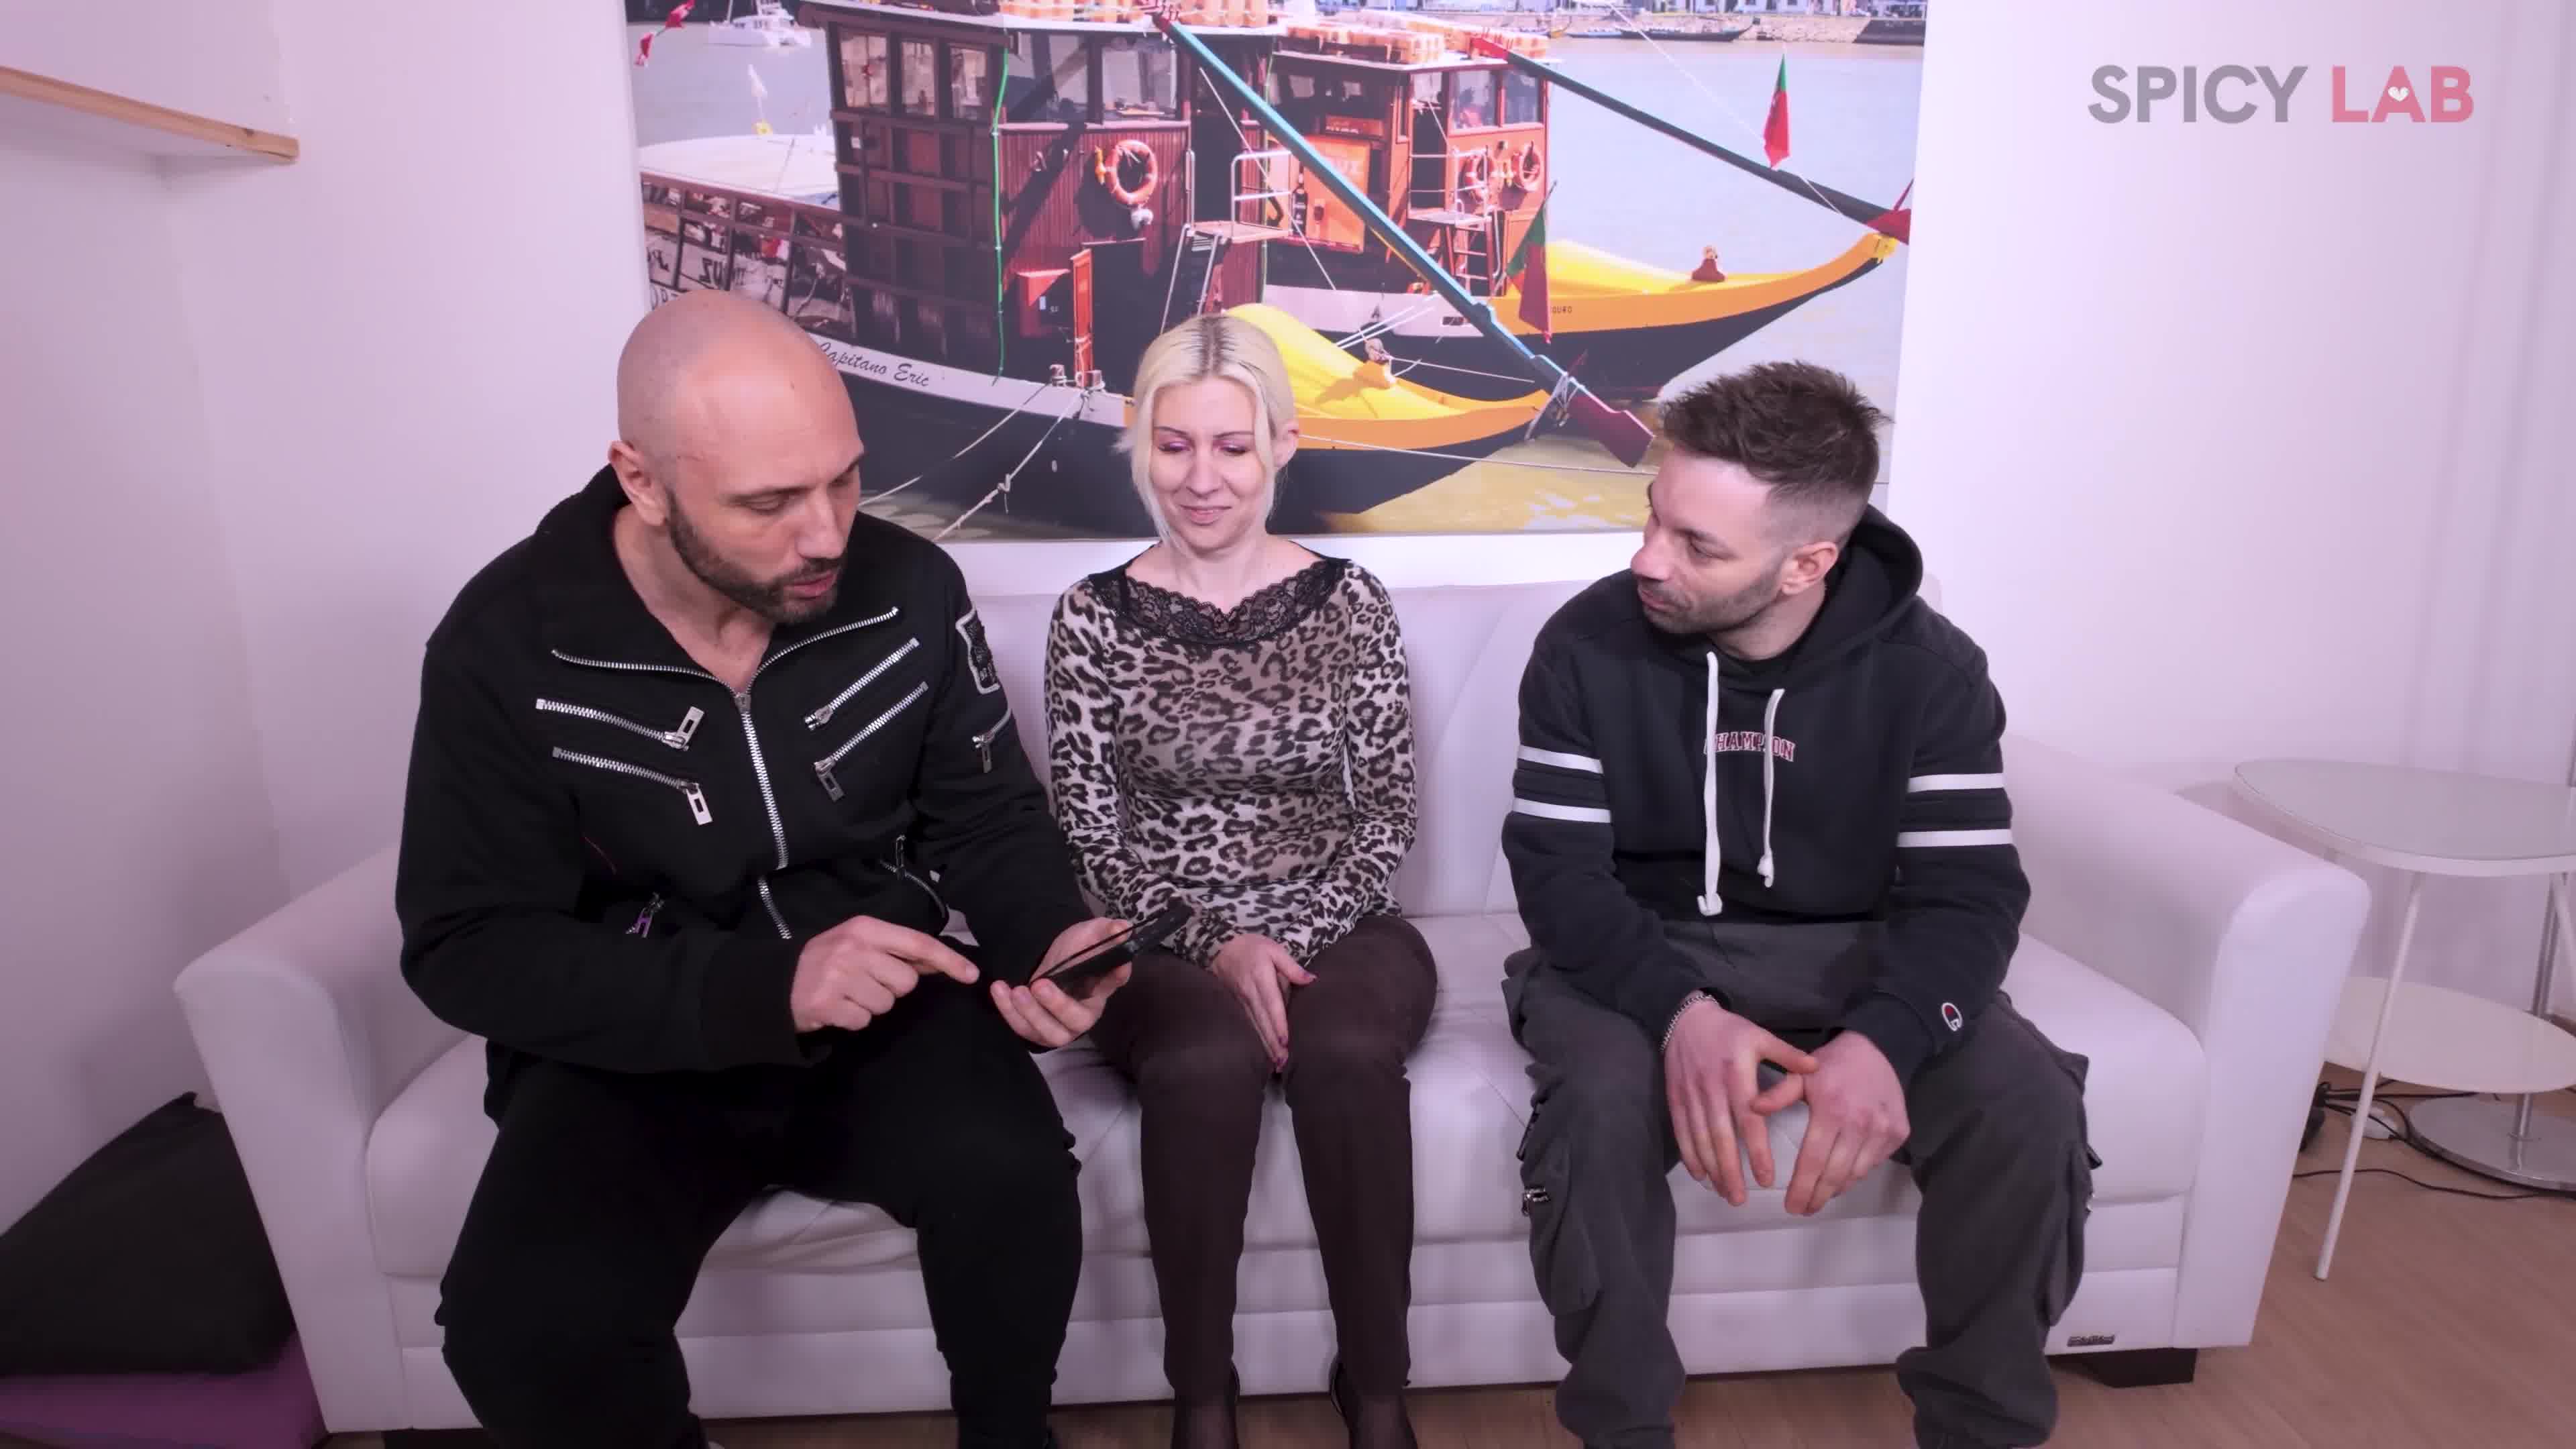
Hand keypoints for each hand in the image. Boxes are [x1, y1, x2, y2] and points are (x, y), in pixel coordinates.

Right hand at [790, 916, 979, 1032]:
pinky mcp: (828, 1004)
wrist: (777, 982)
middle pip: (907, 982)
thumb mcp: (860, 942)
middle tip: (865, 982)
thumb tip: (938, 961)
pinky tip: (838, 1007)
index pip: (919, 944)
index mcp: (866, 928)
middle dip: (892, 988)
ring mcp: (840, 976)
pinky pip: (864, 1020)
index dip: (949, 960)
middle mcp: (855, 949)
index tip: (972, 975)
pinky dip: (854, 1020)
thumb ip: (897, 950)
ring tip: (848, 994)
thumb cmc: (827, 959)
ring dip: (872, 1005)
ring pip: (886, 1004)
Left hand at [991, 918, 1131, 1048]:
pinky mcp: (1036, 1030)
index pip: (1114, 982)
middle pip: (1077, 1021)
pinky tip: (999, 989)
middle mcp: (1084, 1014)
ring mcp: (1059, 1027)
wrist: (1047, 962)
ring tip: (1017, 990)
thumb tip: (1121, 928)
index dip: (1116, 976)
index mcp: (1101, 989)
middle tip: (1040, 985)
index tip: (1118, 964)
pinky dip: (1008, 1011)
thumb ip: (1105, 931)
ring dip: (1031, 1013)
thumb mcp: (1088, 935)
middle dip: (1058, 1006)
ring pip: (1049, 1032)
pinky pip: (1022, 1028)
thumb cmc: (1073, 952)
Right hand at [1209, 933, 1314, 1071]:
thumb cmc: (1251, 947)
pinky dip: (1257, 1040)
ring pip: (1255, 1027)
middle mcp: (1250, 994)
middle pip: (1263, 1022)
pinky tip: (1264, 1052)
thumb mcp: (1273, 949)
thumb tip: (1310, 980)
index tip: (1285, 1041)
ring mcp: (1242, 1002)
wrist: (1220, 947)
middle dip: (1272, 1043)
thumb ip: (1291, 966)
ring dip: (1265, 1046)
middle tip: (1283, 1061)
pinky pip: (1249, 1025)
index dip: (1278, 1024)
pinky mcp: (1238, 1006)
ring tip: (1276, 1064)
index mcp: (1260, 978)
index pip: (1271, 1005)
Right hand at [1662, 998, 1818, 1205]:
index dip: (1755, 1152)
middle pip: (1721, 1138)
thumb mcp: (1760, 1036)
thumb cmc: (1729, 1030)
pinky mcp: (1676, 1099)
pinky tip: (1700, 1174)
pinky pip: (1682, 1132)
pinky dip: (1690, 1155)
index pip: (1748, 1121)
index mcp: (1737, 1076)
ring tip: (1723, 1192)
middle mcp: (1712, 1089)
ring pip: (1701, 1139)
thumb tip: (1816, 1068)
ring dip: (1711, 1169)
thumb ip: (1787, 1054)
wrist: (1685, 1018)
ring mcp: (1691, 1096)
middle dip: (1730, 1171)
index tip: (1765, 1179)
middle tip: (1740, 1201)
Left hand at [1769, 1031, 1908, 1216]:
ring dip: (1836, 1189)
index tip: (1790, 1206)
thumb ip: (1778, 1094)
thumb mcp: (1801, 1074)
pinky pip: (1873, 1163)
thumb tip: (1752, 1108)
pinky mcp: (1898, 1134)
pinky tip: (1842, 1176)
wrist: (1878, 1049)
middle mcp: (1860, 1124)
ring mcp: (1882, 1131)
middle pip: (1835, 1175)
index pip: (1813, 1161)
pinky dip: (1856, 1173)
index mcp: (1831, 1110)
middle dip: (1817, 1197)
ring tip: (1820, 1195)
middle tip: (1803, 1209)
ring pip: (1856, 1174)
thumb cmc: (1832, 1065)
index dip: (1802, 1188)